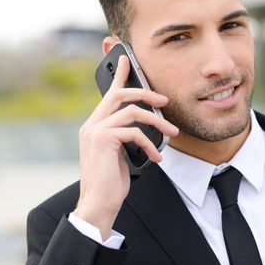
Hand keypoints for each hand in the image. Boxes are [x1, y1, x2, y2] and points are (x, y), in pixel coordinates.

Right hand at [73, 55, 178, 239]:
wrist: (99, 204)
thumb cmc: (111, 182)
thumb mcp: (120, 154)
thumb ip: (125, 136)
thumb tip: (144, 126)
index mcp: (95, 125)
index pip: (109, 94)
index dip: (120, 75)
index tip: (129, 59)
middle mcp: (92, 124)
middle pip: (121, 94)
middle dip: (146, 93)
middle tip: (165, 101)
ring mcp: (95, 131)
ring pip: (133, 112)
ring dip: (158, 122)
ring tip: (173, 133)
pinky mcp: (103, 140)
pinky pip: (135, 132)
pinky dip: (151, 144)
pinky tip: (157, 157)